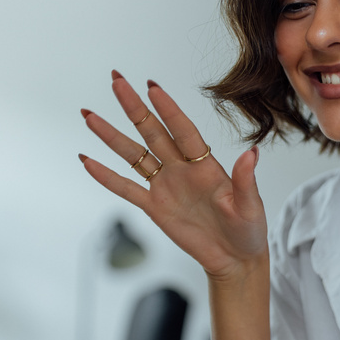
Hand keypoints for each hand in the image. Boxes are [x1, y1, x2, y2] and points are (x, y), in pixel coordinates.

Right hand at [79, 71, 266, 278]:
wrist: (234, 258)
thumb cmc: (248, 230)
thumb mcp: (250, 205)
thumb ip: (245, 180)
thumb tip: (253, 153)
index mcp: (205, 165)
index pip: (183, 131)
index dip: (168, 110)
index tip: (152, 87)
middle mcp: (181, 169)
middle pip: (152, 132)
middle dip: (133, 107)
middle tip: (116, 80)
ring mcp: (165, 186)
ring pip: (133, 155)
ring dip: (111, 136)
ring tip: (89, 115)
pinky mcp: (154, 207)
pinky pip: (126, 189)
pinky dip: (106, 176)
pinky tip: (86, 160)